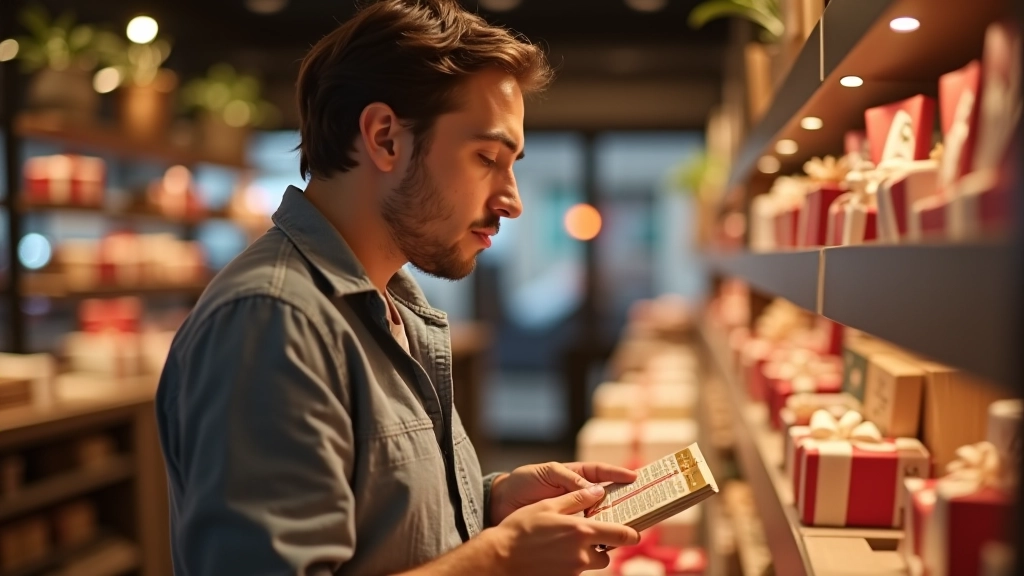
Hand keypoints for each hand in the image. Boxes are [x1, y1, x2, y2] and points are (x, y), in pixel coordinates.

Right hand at [483, 485, 640, 575]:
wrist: (499, 560)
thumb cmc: (520, 529)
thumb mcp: (548, 506)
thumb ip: (576, 498)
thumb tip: (598, 490)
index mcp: (581, 531)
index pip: (621, 535)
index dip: (631, 534)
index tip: (633, 532)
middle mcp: (581, 554)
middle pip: (605, 554)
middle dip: (600, 546)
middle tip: (583, 535)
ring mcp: (572, 571)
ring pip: (589, 564)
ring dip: (583, 555)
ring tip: (561, 545)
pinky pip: (573, 571)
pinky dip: (568, 564)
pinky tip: (551, 556)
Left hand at [489, 461, 636, 524]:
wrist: (501, 503)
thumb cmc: (522, 482)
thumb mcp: (545, 473)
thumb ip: (568, 478)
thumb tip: (594, 489)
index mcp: (574, 475)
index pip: (601, 472)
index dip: (618, 474)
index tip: (635, 477)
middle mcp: (577, 493)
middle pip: (606, 496)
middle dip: (623, 499)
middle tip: (639, 503)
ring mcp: (573, 511)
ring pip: (598, 514)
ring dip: (611, 518)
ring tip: (626, 522)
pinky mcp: (566, 527)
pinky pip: (584, 530)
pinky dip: (594, 534)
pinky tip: (603, 538)